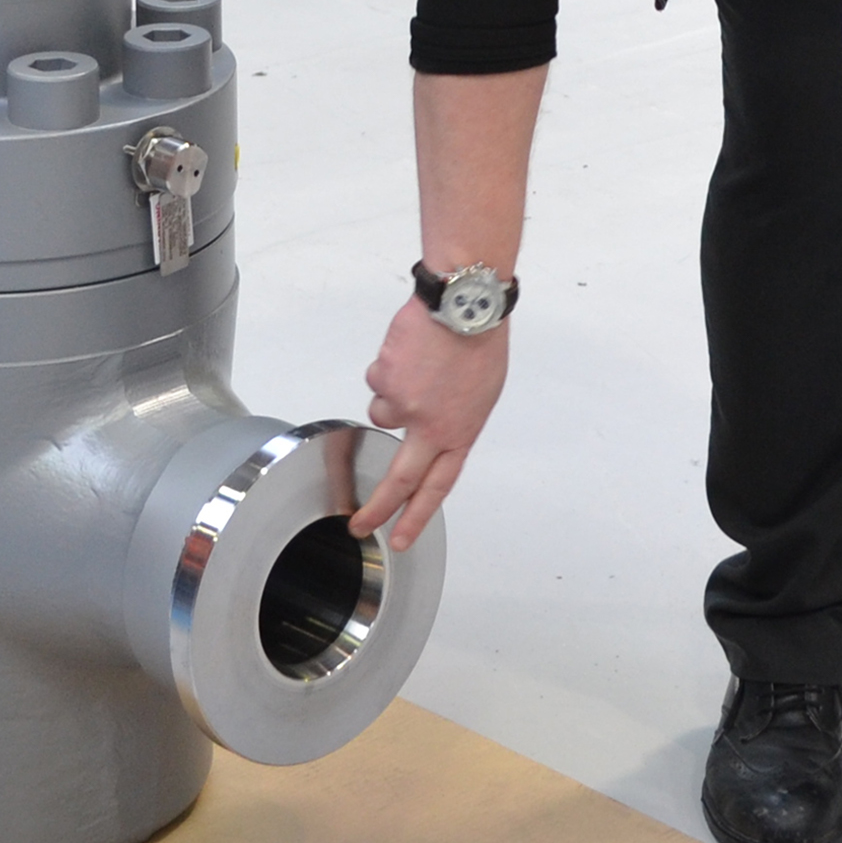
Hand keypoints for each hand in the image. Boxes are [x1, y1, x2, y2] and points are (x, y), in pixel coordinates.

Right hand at [350, 299, 508, 549]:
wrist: (463, 304)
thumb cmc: (479, 342)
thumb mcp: (481, 393)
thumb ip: (454, 419)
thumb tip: (434, 430)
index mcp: (460, 432)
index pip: (438, 487)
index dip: (416, 516)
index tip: (401, 538)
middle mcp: (431, 425)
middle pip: (398, 480)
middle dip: (377, 508)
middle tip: (359, 525)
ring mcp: (405, 404)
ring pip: (381, 413)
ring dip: (391, 396)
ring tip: (415, 368)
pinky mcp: (385, 379)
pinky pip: (377, 378)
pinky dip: (388, 366)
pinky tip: (409, 350)